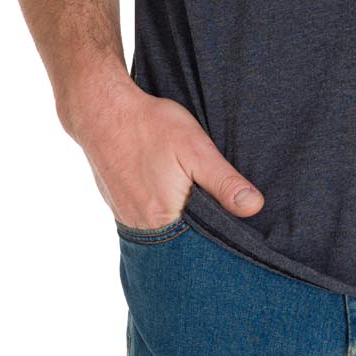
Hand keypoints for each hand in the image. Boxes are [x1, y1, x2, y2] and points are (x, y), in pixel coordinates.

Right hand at [68, 75, 264, 228]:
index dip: (218, 236)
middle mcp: (141, 226)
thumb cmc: (151, 126)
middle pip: (180, 241)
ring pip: (162, 231)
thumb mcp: (196, 148)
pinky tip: (167, 192)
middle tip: (211, 206)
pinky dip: (160, 213)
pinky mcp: (117, 205)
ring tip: (191, 199)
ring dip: (179, 221)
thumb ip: (224, 182)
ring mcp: (125, 217)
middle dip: (198, 230)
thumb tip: (254, 208)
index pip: (200, 245)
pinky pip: (145, 219)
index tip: (233, 226)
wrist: (101, 110)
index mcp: (164, 218)